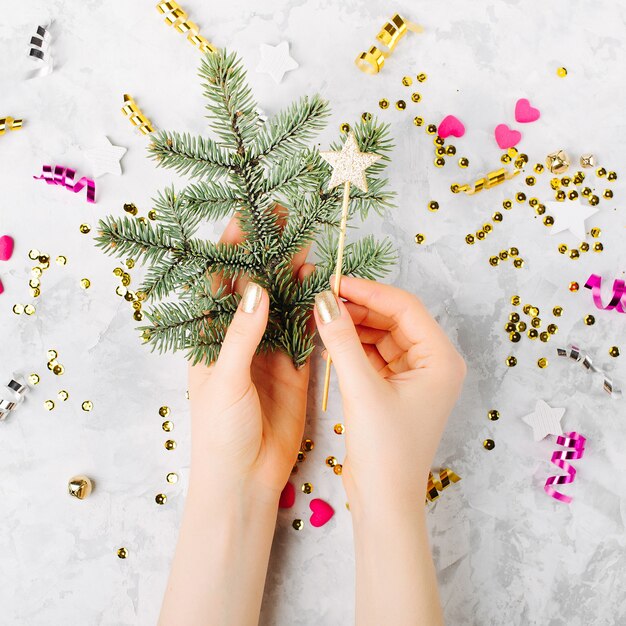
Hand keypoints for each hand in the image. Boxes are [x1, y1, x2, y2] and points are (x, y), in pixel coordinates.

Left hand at [188, 216, 312, 499]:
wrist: (245, 480)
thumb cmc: (219, 432)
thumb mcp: (224, 381)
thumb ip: (241, 336)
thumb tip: (255, 288)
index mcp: (212, 340)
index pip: (219, 285)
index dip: (231, 251)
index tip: (246, 218)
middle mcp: (241, 341)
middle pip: (256, 288)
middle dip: (267, 253)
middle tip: (283, 218)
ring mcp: (269, 354)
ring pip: (283, 306)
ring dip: (293, 276)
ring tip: (307, 242)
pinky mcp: (294, 370)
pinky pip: (305, 333)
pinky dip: (313, 310)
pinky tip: (322, 286)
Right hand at [314, 276, 465, 513]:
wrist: (384, 501)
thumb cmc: (385, 450)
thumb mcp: (362, 389)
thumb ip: (342, 341)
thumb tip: (324, 301)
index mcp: (441, 359)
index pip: (405, 308)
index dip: (369, 292)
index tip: (335, 283)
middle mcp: (434, 364)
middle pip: (394, 319)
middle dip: (360, 308)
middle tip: (324, 298)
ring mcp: (415, 377)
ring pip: (383, 336)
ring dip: (355, 326)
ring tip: (322, 316)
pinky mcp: (396, 389)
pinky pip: (375, 355)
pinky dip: (354, 346)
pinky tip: (330, 338)